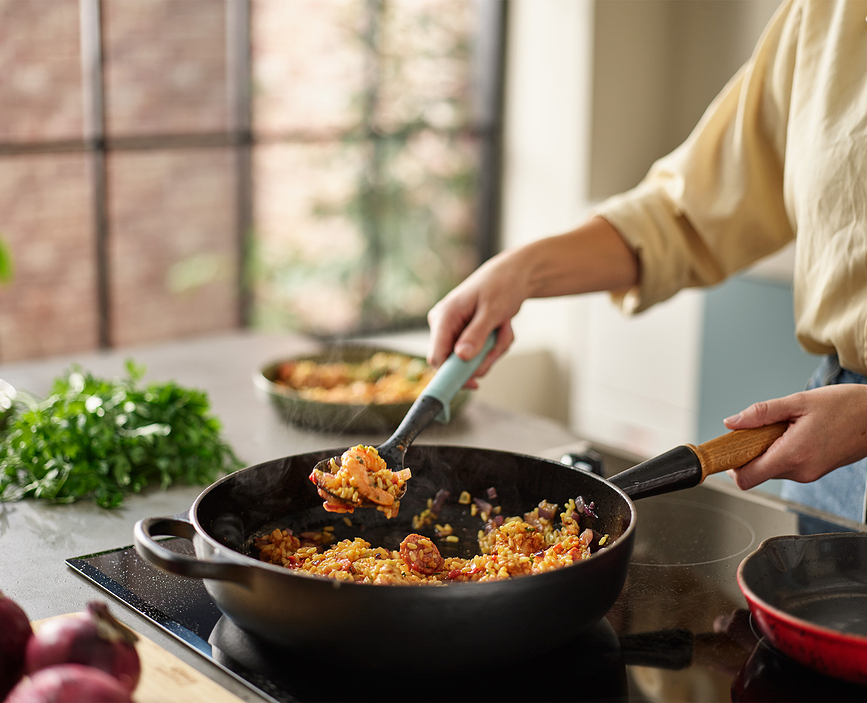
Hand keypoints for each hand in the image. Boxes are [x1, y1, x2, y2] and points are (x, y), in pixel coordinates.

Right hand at [426, 217, 638, 385]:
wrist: (513, 275)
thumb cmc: (501, 285)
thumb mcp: (492, 311)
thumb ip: (476, 334)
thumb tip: (462, 357)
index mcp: (444, 317)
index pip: (437, 357)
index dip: (451, 374)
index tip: (473, 384)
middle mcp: (444, 325)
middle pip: (457, 363)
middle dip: (484, 357)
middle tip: (500, 341)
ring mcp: (454, 331)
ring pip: (473, 360)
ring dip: (494, 349)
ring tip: (503, 327)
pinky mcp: (466, 335)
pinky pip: (480, 353)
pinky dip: (495, 345)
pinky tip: (501, 327)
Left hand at [723, 384, 866, 488]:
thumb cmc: (846, 406)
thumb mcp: (798, 401)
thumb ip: (761, 413)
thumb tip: (731, 423)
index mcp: (792, 455)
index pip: (747, 478)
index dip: (731, 466)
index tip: (727, 449)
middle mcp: (800, 471)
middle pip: (756, 472)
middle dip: (749, 452)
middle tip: (758, 428)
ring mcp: (809, 474)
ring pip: (771, 469)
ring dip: (766, 450)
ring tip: (783, 427)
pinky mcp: (815, 472)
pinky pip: (786, 466)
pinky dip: (780, 451)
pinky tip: (792, 433)